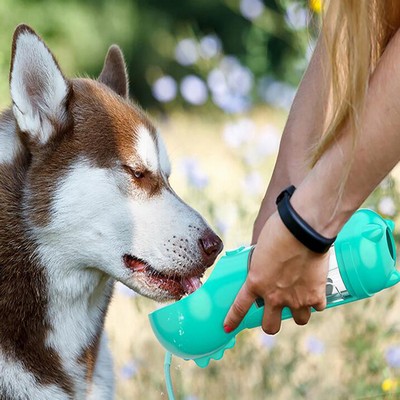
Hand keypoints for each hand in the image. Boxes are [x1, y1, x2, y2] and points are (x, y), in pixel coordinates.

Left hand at [223, 211, 328, 334]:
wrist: (303, 230)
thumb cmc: (279, 231)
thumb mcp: (260, 249)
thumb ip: (261, 264)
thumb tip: (265, 265)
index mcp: (255, 282)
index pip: (240, 307)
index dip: (233, 319)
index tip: (228, 327)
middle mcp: (274, 296)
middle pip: (270, 326)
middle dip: (271, 323)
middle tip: (275, 312)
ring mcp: (295, 299)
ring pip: (299, 320)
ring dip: (299, 311)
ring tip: (301, 299)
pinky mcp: (315, 296)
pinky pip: (318, 307)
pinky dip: (317, 300)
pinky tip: (316, 289)